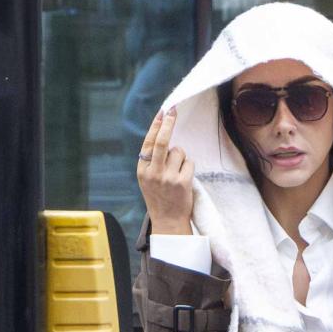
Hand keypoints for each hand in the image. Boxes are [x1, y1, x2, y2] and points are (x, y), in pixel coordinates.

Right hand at [137, 108, 194, 234]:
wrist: (168, 221)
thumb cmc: (160, 197)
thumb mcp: (148, 179)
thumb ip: (152, 160)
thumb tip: (162, 134)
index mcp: (142, 170)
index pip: (148, 142)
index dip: (156, 125)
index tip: (162, 112)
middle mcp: (153, 172)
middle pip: (162, 141)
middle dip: (168, 123)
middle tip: (173, 111)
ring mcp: (168, 177)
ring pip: (179, 151)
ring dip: (181, 157)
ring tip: (177, 172)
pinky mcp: (182, 182)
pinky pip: (189, 162)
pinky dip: (189, 167)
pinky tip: (184, 178)